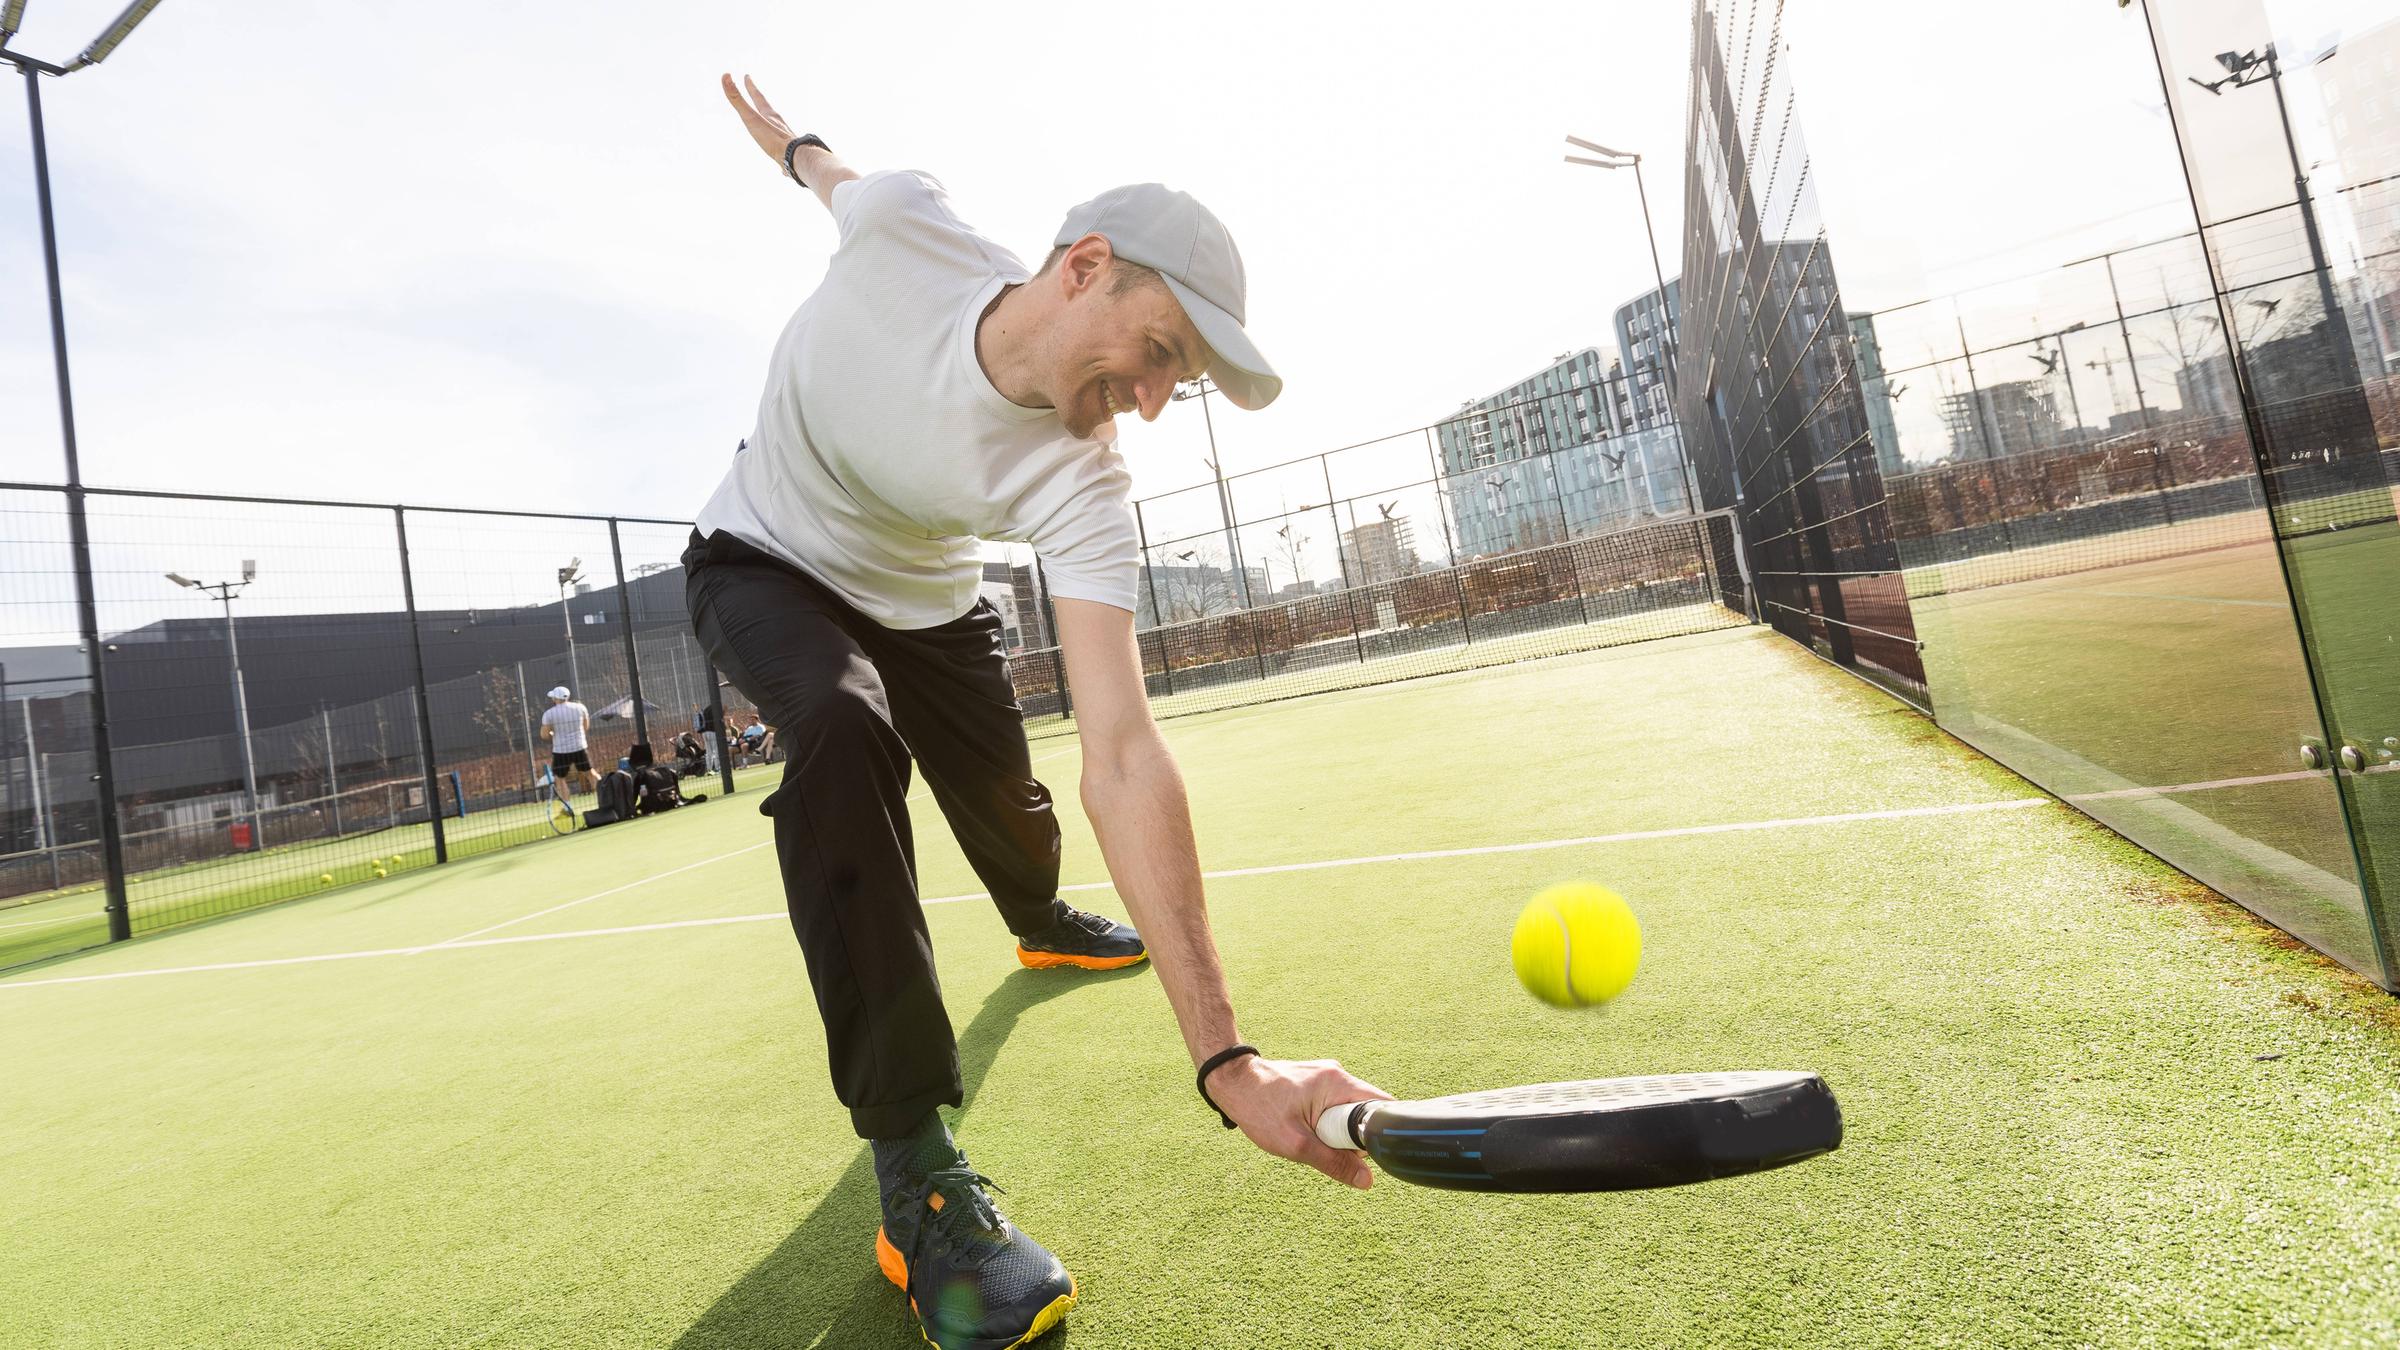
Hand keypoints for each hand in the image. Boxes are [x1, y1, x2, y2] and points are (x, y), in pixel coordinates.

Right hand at [720, 73, 797, 167]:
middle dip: (760, 100)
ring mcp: (784, 135)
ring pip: (775, 124)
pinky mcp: (787, 149)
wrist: (795, 158)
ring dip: (768, 119)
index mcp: (769, 114)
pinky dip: (775, 139)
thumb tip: (726, 76)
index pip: (758, 96)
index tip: (747, 77)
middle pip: (767, 108)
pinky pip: (780, 141)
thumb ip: (737, 100)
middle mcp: (778, 122)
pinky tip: (777, 146)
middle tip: (756, 93)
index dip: (751, 86)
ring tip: (767, 118)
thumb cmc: (772, 138)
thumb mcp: (751, 118)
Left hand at [1206, 1055, 1391, 1189]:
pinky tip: (1303, 1126)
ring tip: (1309, 1135)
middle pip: (1366, 1111)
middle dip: (1352, 1135)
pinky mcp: (1316, 1081)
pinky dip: (1325, 1121)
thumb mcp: (1296, 1145)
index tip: (1367, 1152)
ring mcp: (1327, 1075)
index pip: (1383, 1106)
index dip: (1381, 1132)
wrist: (1231, 1082)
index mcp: (1338, 1083)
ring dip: (1336, 1130)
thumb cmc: (1259, 1109)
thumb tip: (1366, 1181)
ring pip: (1348, 1110)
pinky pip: (1334, 1105)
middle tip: (1327, 1146)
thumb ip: (1334, 1163)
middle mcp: (1338, 1074)